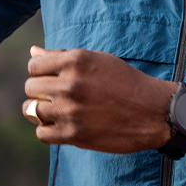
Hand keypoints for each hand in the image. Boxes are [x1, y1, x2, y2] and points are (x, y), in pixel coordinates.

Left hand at [23, 47, 185, 156]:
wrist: (154, 112)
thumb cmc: (126, 83)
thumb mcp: (97, 60)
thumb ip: (62, 57)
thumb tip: (33, 51)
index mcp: (75, 61)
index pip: (34, 65)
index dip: (40, 72)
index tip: (52, 79)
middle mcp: (70, 84)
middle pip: (30, 88)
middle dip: (40, 92)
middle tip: (57, 97)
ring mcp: (70, 110)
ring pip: (31, 110)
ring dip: (41, 112)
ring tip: (57, 112)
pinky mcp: (74, 134)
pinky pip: (41, 133)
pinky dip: (48, 131)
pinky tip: (61, 126)